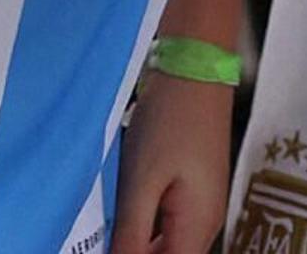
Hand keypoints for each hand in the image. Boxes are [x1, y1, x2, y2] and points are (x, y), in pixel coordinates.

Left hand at [113, 72, 238, 253]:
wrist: (194, 71)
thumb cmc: (170, 120)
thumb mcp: (141, 180)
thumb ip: (132, 233)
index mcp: (197, 226)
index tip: (108, 249)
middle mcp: (206, 223)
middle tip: (101, 240)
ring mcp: (202, 205)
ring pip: (169, 244)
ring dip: (138, 243)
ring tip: (106, 230)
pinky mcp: (193, 189)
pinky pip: (168, 223)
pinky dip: (145, 227)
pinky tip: (120, 215)